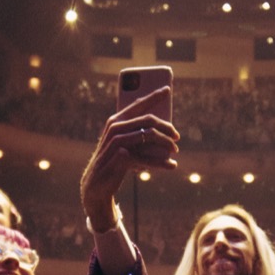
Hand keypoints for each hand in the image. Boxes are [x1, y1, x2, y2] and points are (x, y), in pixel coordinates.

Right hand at [80, 87, 178, 226]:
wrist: (97, 185)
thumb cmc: (113, 162)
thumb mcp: (123, 145)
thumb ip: (136, 134)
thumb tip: (162, 128)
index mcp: (116, 120)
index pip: (138, 104)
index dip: (154, 96)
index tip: (167, 89)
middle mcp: (116, 127)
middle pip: (149, 120)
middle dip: (167, 127)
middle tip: (177, 136)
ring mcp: (117, 141)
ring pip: (150, 135)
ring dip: (166, 143)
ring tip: (175, 150)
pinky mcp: (122, 157)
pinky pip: (147, 157)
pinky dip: (161, 162)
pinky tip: (171, 165)